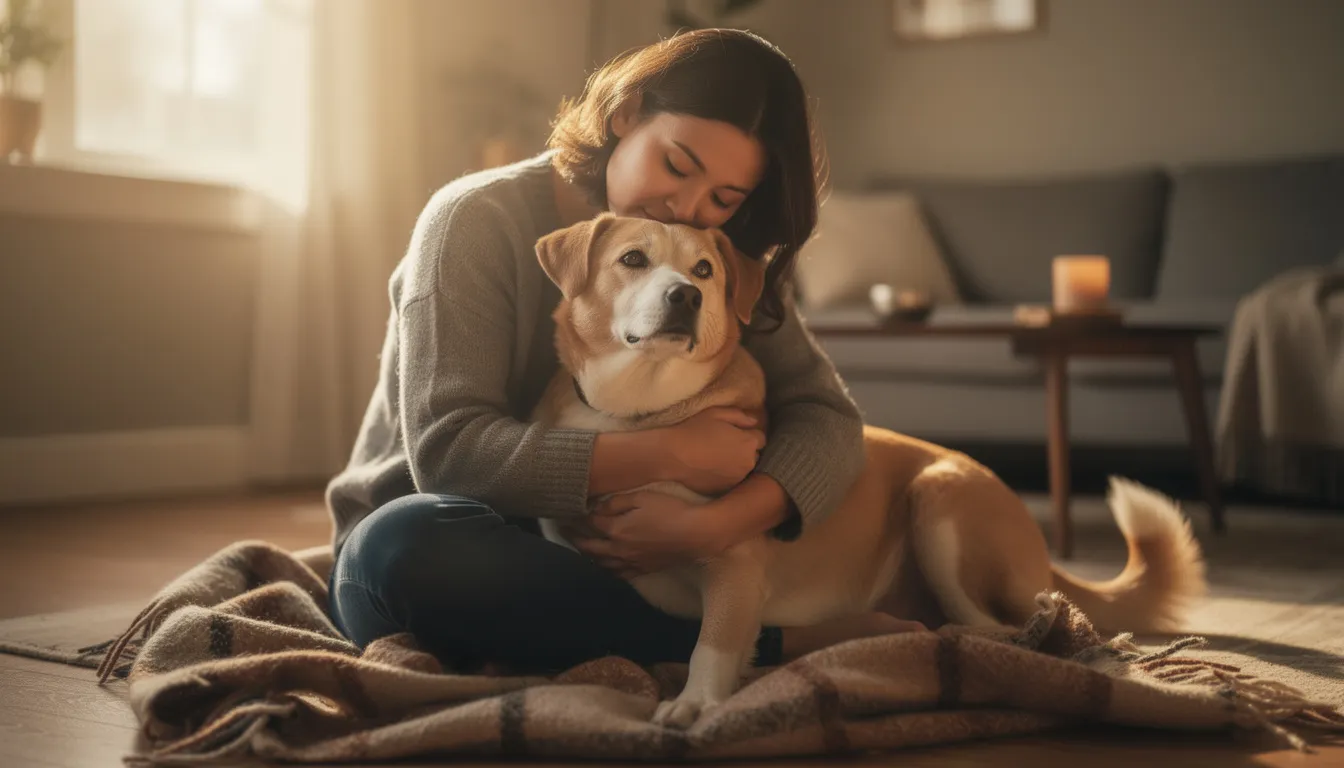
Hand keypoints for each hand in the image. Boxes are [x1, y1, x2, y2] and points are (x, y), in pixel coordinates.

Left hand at [567, 491, 723, 578]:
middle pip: (590, 547)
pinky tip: (606, 567)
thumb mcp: (642, 497)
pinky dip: (607, 570)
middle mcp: (619, 550)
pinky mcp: (644, 569)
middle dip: (574, 538)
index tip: (568, 511)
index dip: (577, 517)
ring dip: (588, 555)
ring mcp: (632, 562)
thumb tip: (596, 508)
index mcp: (616, 530)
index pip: (589, 523)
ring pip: (602, 563)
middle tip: (563, 531)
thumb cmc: (671, 511)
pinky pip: (619, 574)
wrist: (696, 534)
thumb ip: (616, 503)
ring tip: (581, 548)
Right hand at [663, 407, 765, 495]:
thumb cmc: (694, 430)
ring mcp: (737, 478)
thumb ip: (739, 416)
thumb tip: (754, 422)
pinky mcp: (726, 489)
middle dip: (745, 449)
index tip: (735, 433)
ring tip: (718, 457)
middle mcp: (748, 462)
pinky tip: (712, 468)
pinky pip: (732, 480)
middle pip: (755, 455)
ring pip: (744, 468)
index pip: (760, 438)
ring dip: (737, 463)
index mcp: (749, 442)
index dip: (748, 434)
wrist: (673, 456)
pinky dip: (726, 475)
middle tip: (726, 445)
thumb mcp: (716, 413)